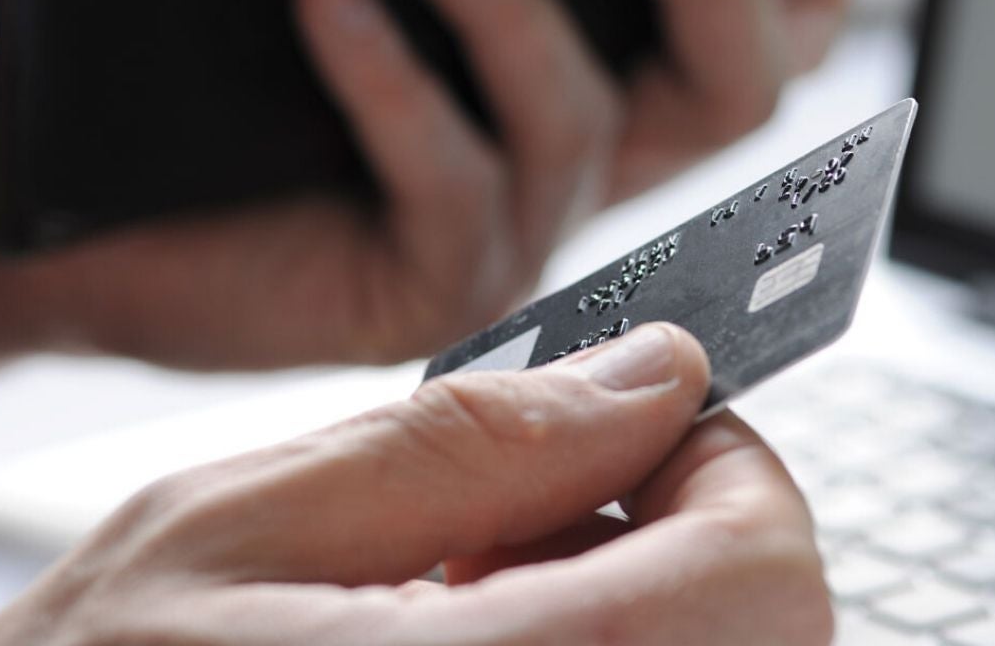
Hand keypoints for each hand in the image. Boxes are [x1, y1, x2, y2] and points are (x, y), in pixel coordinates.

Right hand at [0, 325, 831, 645]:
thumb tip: (651, 375)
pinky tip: (471, 645)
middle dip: (683, 538)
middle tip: (538, 516)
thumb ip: (461, 444)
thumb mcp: (224, 526)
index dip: (726, 474)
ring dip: (637, 603)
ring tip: (473, 595)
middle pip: (770, 634)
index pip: (762, 577)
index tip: (639, 434)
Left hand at [7, 0, 849, 367]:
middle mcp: (580, 154)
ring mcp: (514, 231)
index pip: (759, 34)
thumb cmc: (219, 63)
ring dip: (510, 0)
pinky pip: (450, 184)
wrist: (89, 199)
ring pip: (581, 122)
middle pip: (736, 91)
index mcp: (598, 69)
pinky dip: (395, 80)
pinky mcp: (430, 292)